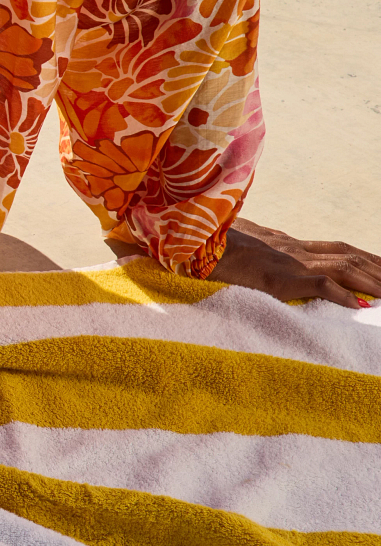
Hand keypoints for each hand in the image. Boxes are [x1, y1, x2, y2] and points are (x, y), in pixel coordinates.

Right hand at [207, 218, 380, 308]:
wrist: (184, 240)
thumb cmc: (203, 244)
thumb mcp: (234, 245)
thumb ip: (252, 249)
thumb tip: (253, 254)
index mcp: (284, 244)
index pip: (335, 249)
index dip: (364, 259)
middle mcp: (291, 249)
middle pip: (347, 255)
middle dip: (377, 268)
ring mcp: (285, 261)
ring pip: (341, 266)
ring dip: (371, 281)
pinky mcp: (275, 277)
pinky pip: (316, 283)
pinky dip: (340, 294)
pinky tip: (357, 306)